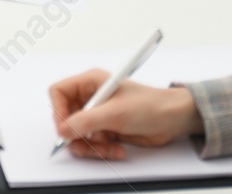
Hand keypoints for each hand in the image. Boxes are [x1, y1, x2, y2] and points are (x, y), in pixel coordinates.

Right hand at [49, 70, 202, 159]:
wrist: (172, 120)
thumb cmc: (150, 105)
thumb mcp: (115, 113)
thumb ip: (86, 121)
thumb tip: (63, 129)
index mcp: (91, 82)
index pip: (59, 92)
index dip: (59, 111)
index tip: (66, 128)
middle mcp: (92, 97)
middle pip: (66, 118)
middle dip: (76, 135)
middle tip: (88, 144)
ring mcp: (98, 115)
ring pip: (78, 135)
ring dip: (91, 147)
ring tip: (109, 148)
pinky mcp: (106, 130)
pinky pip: (92, 144)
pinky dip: (102, 150)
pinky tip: (118, 149)